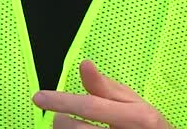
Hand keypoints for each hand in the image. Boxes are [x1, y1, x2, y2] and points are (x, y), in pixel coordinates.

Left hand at [31, 60, 172, 127]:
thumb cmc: (147, 125)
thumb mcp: (134, 102)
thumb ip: (107, 87)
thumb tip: (84, 64)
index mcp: (138, 116)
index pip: (92, 107)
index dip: (63, 101)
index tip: (38, 97)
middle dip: (62, 120)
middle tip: (60, 116)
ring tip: (70, 124)